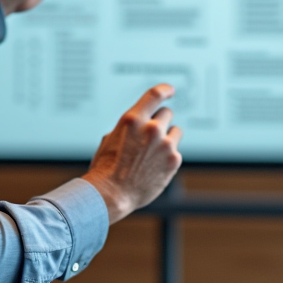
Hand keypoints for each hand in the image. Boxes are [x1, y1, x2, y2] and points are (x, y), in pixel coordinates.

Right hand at [83, 84, 182, 223]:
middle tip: (151, 136)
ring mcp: (165, 144)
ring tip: (153, 153)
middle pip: (167, 113)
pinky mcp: (174, 160)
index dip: (165, 89)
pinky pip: (176, 151)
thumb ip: (131, 127)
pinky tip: (154, 168)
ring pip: (175, 131)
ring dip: (168, 138)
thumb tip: (143, 123)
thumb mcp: (111, 138)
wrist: (111, 194)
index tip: (170, 90)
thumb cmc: (106, 167)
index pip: (155, 94)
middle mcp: (151, 128)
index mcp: (132, 119)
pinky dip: (168, 157)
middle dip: (160, 122)